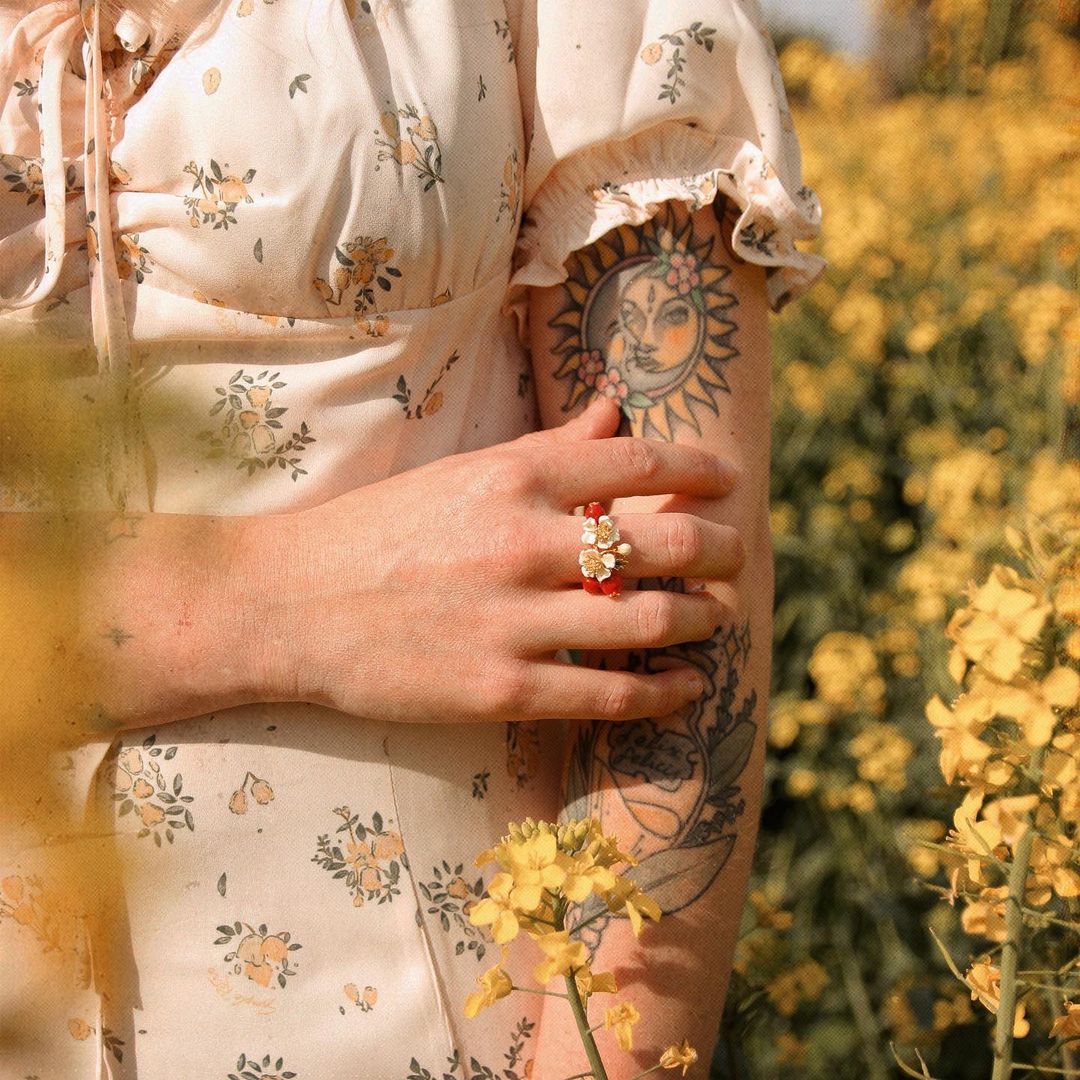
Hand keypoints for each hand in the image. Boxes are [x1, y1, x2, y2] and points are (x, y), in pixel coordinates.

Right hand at [258, 395, 744, 724]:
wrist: (289, 605)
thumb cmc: (378, 530)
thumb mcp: (462, 472)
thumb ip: (549, 447)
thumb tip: (614, 408)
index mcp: (512, 476)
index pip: (639, 460)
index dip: (702, 469)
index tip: (730, 481)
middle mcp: (522, 541)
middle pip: (665, 540)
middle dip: (721, 548)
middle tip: (737, 554)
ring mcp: (513, 619)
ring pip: (651, 619)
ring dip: (703, 619)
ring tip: (717, 617)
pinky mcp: (500, 690)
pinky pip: (611, 692)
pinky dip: (666, 690)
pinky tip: (687, 684)